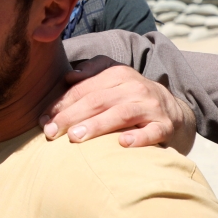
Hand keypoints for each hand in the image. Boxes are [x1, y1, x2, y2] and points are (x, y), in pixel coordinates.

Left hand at [40, 56, 195, 153]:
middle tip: (51, 131)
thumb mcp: (115, 81)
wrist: (175, 112)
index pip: (84, 89)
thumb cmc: (132, 99)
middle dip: (71, 116)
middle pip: (97, 100)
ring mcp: (151, 107)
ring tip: (75, 137)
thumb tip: (69, 77)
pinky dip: (138, 138)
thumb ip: (92, 75)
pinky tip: (122, 143)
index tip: (43, 119)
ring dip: (96, 126)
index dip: (61, 104)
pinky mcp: (165, 126)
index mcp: (118, 74)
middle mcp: (134, 88)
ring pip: (120, 114)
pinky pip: (151, 132)